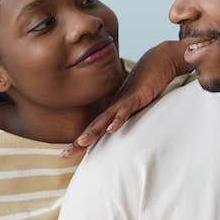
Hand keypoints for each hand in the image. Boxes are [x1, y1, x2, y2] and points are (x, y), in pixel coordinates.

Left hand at [61, 40, 187, 156]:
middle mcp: (113, 108)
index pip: (93, 130)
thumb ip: (124, 118)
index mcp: (111, 112)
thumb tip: (117, 131)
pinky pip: (125, 110)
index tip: (65, 155)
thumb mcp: (132, 106)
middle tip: (64, 155)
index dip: (79, 143)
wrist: (155, 64)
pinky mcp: (136, 98)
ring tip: (81, 143)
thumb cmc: (144, 87)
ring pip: (105, 119)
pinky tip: (111, 129)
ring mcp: (123, 102)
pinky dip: (118, 119)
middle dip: (79, 142)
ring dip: (93, 131)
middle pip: (93, 127)